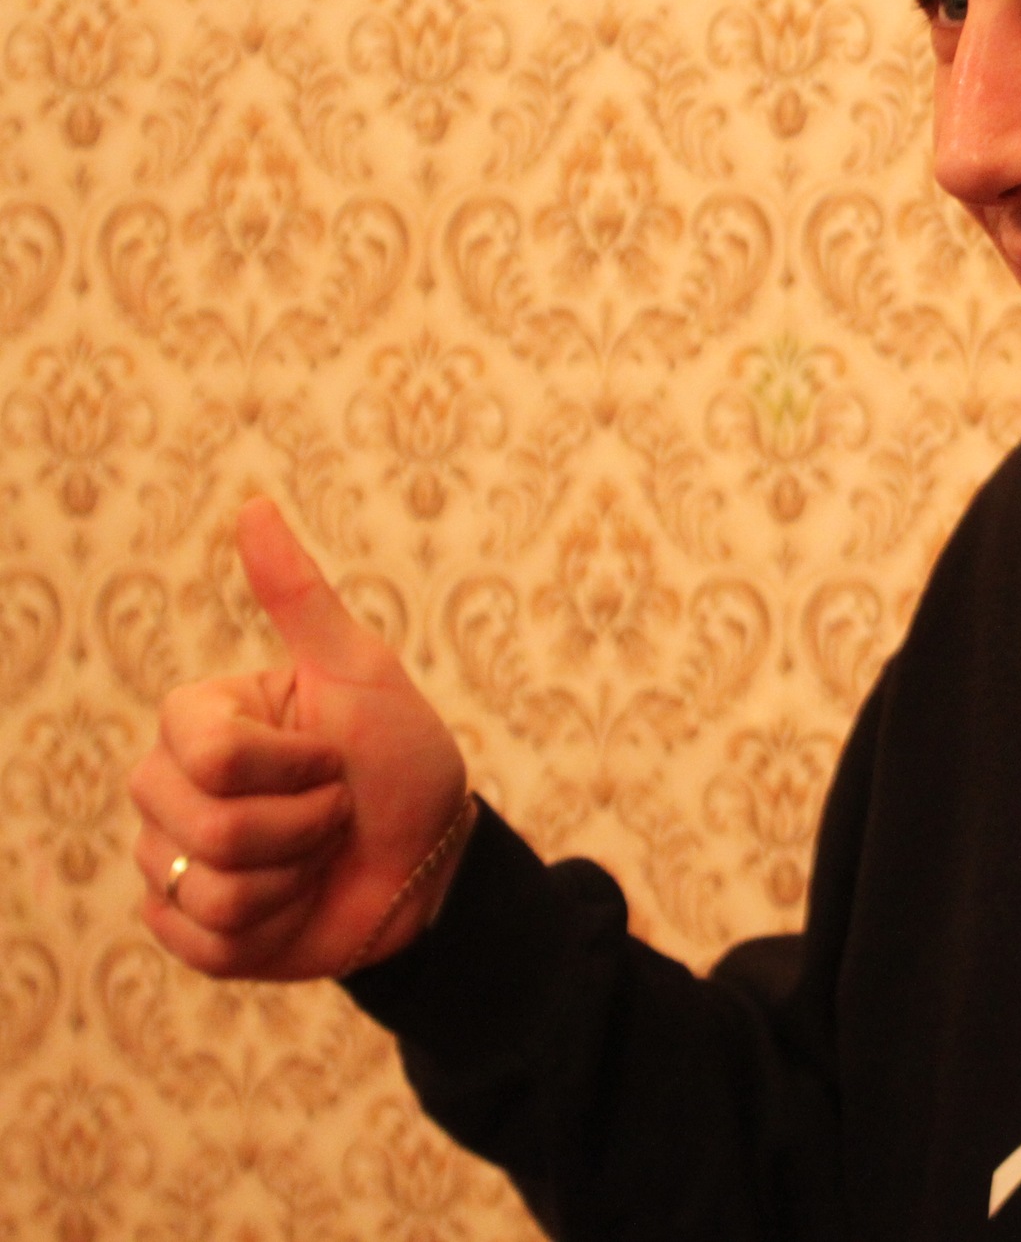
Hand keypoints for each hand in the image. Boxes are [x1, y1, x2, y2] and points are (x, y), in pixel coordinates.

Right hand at [127, 498, 468, 979]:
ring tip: (318, 855)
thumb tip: (253, 504)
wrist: (430, 860)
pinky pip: (204, 941)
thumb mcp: (362, 672)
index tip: (331, 757)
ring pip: (207, 887)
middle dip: (302, 825)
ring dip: (293, 878)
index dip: (295, 765)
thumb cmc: (400, 757)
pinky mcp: (187, 930)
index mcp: (197, 722)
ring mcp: (167, 861)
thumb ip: (300, 597)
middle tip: (333, 810)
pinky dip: (272, 927)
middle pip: (206, 826)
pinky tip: (296, 903)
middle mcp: (166, 788)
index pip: (214, 754)